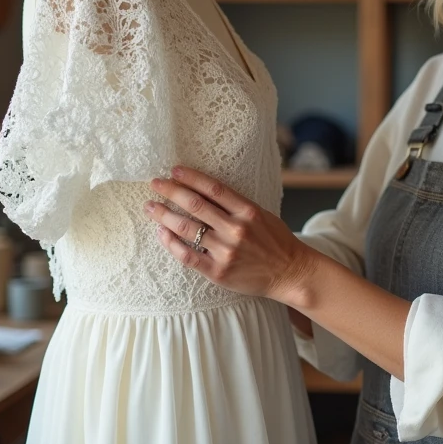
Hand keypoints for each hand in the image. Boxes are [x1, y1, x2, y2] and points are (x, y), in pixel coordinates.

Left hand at [143, 166, 316, 304]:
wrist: (290, 273)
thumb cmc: (277, 242)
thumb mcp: (262, 215)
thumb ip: (237, 205)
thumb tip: (207, 192)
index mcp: (248, 211)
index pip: (213, 188)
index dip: (191, 177)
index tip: (174, 171)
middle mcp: (236, 228)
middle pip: (195, 205)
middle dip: (171, 191)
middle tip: (155, 183)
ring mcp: (226, 251)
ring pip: (187, 229)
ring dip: (165, 215)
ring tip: (151, 207)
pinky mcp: (218, 272)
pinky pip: (188, 255)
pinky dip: (171, 243)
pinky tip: (161, 233)